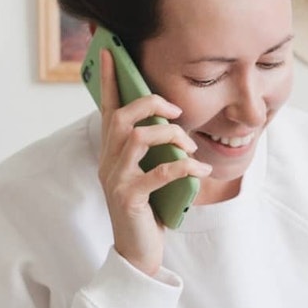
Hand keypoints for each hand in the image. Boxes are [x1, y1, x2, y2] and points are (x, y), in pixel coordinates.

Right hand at [97, 48, 211, 275]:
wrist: (138, 253)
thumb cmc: (148, 211)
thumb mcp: (149, 175)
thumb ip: (154, 152)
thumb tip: (175, 129)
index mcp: (112, 154)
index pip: (107, 110)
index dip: (108, 82)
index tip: (111, 54)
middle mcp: (108, 162)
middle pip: (123, 118)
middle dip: (151, 106)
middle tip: (177, 112)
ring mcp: (116, 180)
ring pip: (137, 139)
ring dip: (169, 135)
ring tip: (190, 144)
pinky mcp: (130, 198)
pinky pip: (159, 172)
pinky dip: (184, 166)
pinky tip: (200, 169)